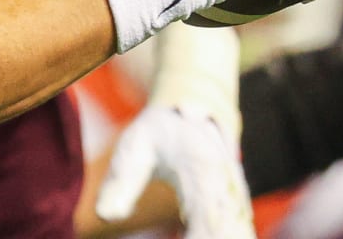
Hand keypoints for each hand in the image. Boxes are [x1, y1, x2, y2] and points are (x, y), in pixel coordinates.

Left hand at [97, 25, 253, 238]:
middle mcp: (229, 196)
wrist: (197, 115)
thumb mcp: (135, 145)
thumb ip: (122, 179)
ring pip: (237, 238)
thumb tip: (106, 215)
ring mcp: (236, 210)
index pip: (209, 220)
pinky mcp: (235, 221)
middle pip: (230, 236)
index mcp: (204, 175)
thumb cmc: (161, 130)